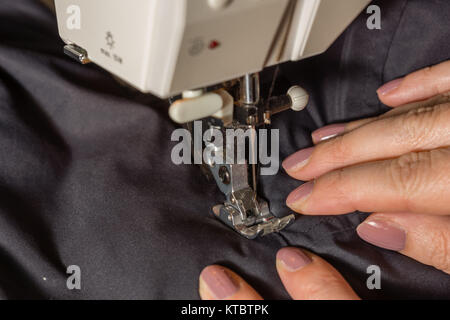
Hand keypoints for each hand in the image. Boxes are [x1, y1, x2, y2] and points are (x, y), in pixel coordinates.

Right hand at [283, 60, 449, 273]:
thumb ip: (441, 243)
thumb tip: (378, 226)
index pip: (394, 181)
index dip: (341, 190)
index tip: (304, 198)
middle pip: (391, 142)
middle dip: (336, 157)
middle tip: (298, 167)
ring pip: (410, 114)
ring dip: (361, 128)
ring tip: (322, 141)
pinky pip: (449, 81)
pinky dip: (416, 86)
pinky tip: (387, 96)